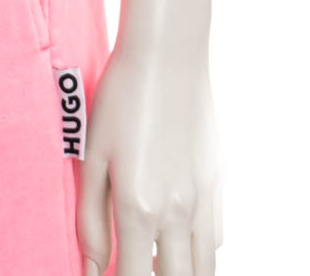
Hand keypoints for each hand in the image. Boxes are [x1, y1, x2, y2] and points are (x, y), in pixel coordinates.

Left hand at [77, 38, 222, 275]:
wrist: (167, 55)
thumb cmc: (120, 100)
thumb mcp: (93, 157)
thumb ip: (91, 219)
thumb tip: (92, 269)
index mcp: (139, 208)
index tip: (110, 272)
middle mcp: (178, 213)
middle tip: (135, 264)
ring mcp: (204, 199)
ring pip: (206, 267)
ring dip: (181, 272)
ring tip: (156, 261)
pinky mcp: (218, 183)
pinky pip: (215, 237)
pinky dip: (199, 249)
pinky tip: (177, 233)